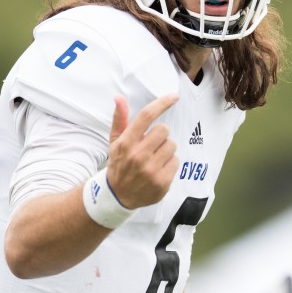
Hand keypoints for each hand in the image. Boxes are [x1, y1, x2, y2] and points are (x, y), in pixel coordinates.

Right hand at [107, 94, 178, 209]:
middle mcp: (138, 156)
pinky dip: (170, 164)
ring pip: (172, 145)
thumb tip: (119, 97)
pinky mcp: (162, 182)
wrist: (118, 196)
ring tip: (155, 158)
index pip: (146, 116)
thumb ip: (119, 120)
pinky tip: (159, 170)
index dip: (162, 103)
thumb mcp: (115, 142)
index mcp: (126, 143)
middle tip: (152, 144)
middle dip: (160, 135)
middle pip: (164, 130)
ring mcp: (151, 170)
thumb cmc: (119, 164)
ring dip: (166, 149)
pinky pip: (176, 161)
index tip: (174, 96)